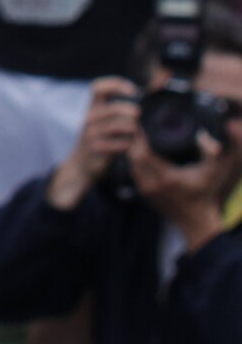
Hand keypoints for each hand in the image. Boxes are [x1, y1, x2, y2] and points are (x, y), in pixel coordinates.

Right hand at [47, 77, 138, 208]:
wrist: (81, 165)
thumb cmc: (97, 140)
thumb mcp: (100, 123)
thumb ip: (114, 112)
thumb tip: (140, 102)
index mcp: (92, 108)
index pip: (98, 88)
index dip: (116, 84)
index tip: (132, 90)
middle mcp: (90, 119)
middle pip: (112, 108)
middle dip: (129, 110)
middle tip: (139, 115)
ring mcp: (92, 134)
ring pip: (117, 126)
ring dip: (132, 128)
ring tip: (137, 132)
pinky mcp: (97, 150)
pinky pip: (118, 144)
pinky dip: (128, 144)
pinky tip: (131, 145)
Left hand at [130, 129, 233, 252]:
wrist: (197, 221)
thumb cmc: (204, 193)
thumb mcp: (211, 172)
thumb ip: (210, 152)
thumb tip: (200, 135)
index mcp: (167, 177)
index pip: (143, 152)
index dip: (140, 137)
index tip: (141, 123)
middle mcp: (153, 184)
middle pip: (133, 156)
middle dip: (134, 140)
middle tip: (137, 126)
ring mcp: (146, 190)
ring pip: (131, 163)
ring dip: (132, 150)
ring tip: (137, 136)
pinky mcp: (144, 194)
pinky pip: (133, 171)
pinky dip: (134, 160)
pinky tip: (138, 150)